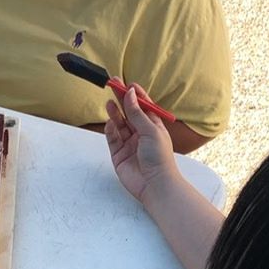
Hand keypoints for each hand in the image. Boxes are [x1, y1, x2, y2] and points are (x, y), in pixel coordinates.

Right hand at [104, 80, 178, 203]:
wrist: (155, 184)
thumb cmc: (159, 157)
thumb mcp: (150, 130)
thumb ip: (137, 113)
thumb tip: (130, 94)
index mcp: (153, 127)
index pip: (143, 107)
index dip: (135, 95)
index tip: (127, 84)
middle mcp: (141, 134)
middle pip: (128, 113)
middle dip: (121, 100)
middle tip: (112, 86)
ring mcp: (129, 144)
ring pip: (119, 125)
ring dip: (114, 114)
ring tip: (109, 103)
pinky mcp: (119, 155)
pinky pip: (112, 139)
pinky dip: (110, 130)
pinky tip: (109, 123)